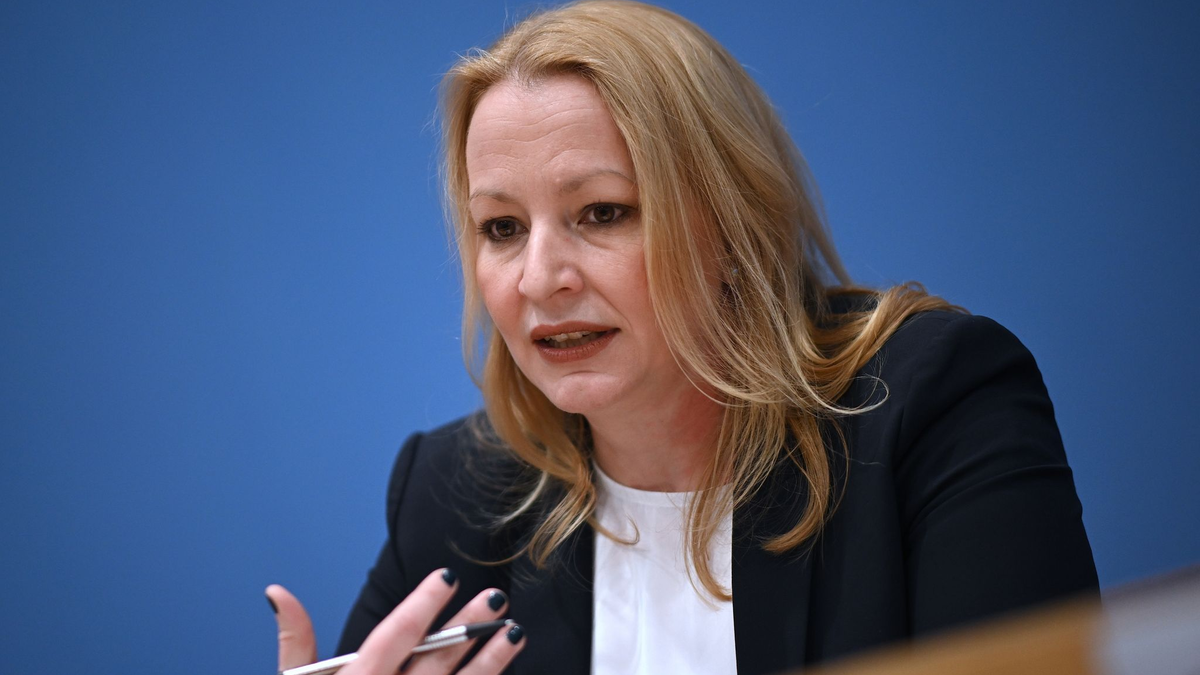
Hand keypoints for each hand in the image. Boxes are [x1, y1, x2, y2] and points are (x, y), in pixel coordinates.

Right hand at [266, 569, 524, 674]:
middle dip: (468, 625)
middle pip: (436, 658)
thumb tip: (278, 592)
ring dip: (491, 660)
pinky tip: (505, 671)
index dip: (423, 604)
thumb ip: (293, 641)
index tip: (447, 577)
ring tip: (515, 631)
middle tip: (495, 596)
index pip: (395, 635)